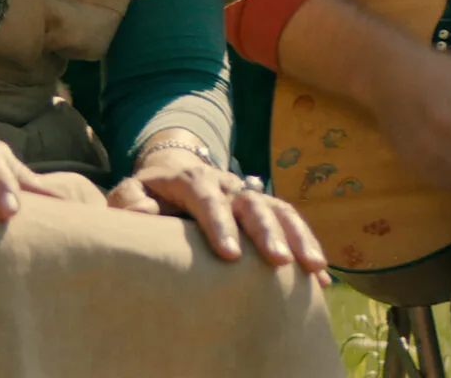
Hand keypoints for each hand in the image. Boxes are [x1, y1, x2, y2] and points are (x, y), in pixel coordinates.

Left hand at [109, 145, 331, 285]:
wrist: (174, 173)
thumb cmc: (148, 194)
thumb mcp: (130, 192)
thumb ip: (129, 201)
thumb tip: (146, 213)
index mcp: (191, 179)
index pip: (207, 197)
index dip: (220, 224)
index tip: (231, 255)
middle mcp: (226, 184)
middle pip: (252, 203)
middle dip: (268, 232)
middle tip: (279, 262)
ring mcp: (249, 195)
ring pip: (280, 210)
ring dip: (298, 237)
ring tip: (312, 267)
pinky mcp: (264, 208)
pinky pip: (291, 223)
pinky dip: (306, 247)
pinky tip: (320, 278)